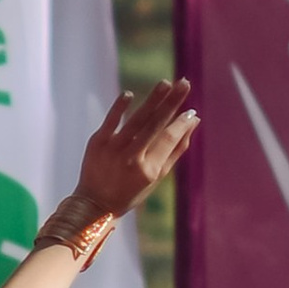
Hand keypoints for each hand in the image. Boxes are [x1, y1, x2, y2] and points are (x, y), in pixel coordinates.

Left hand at [72, 78, 197, 223]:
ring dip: (152, 99)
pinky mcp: (97, 142)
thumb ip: (176, 149)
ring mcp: (113, 149)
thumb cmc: (131, 191)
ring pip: (137, 119)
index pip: (169, 138)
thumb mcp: (157, 177)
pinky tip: (130, 94)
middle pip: (155, 125)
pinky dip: (121, 106)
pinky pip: (111, 120)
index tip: (191, 110)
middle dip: (172, 102)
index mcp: (149, 170)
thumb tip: (193, 122)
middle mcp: (132, 158)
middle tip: (185, 83)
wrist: (94, 204)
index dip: (181, 123)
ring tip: (166, 83)